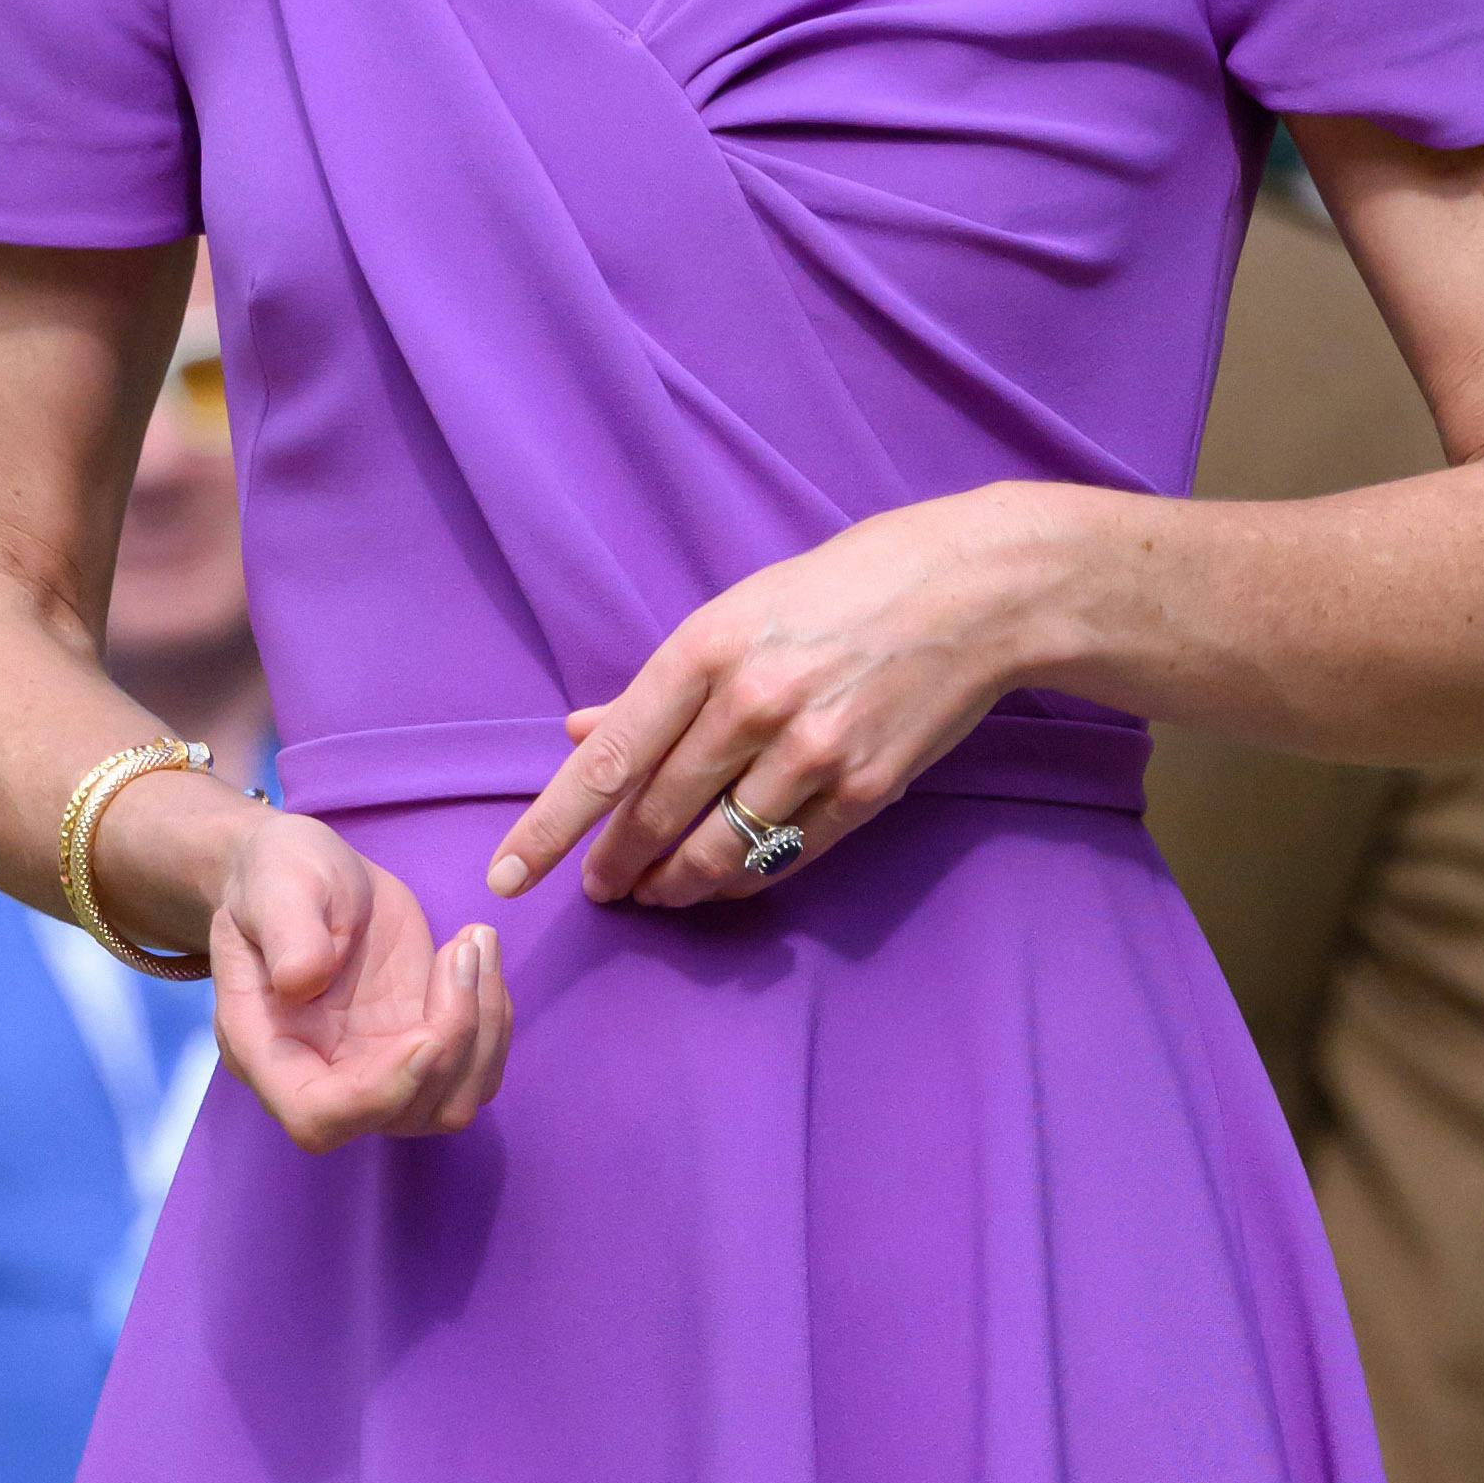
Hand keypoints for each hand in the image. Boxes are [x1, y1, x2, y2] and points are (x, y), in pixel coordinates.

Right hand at [206, 797, 509, 1150]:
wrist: (306, 873)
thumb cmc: (278, 877)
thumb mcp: (276, 884)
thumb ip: (286, 931)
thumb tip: (301, 979)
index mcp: (268, 1050)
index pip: (318, 1117)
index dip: (380, 1096)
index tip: (427, 1034)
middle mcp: (324, 1077)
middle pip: (402, 1114)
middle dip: (452, 1041)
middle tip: (465, 950)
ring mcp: (376, 1071)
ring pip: (451, 1104)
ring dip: (484, 1030)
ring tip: (476, 942)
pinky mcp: (418, 1050)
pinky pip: (475, 1070)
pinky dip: (493, 1019)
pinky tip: (480, 956)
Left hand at [491, 489, 1066, 913]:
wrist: (973, 591)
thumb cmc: (843, 589)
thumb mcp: (737, 610)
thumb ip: (659, 684)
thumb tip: (579, 732)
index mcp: (707, 649)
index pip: (609, 759)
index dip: (552, 827)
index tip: (510, 873)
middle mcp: (754, 704)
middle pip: (658, 814)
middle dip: (617, 864)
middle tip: (599, 889)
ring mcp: (813, 752)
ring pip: (720, 850)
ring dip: (677, 884)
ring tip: (655, 893)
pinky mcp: (866, 789)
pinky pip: (785, 858)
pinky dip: (744, 880)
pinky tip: (722, 882)